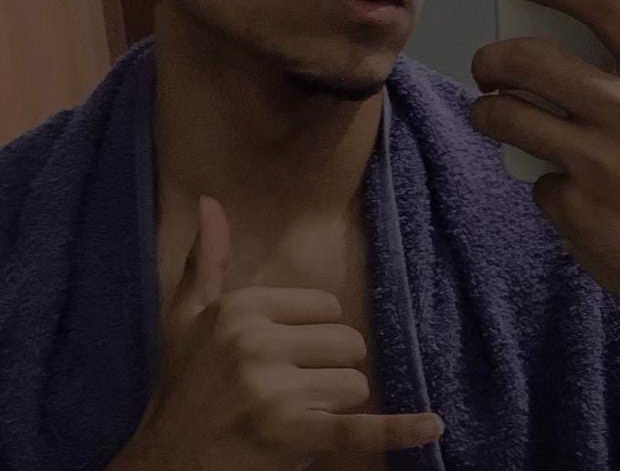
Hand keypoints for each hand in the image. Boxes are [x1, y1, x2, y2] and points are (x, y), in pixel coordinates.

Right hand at [127, 195, 443, 470]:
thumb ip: (207, 258)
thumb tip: (211, 199)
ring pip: (355, 385)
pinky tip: (430, 424)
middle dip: (329, 370)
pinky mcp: (293, 434)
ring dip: (334, 407)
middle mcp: (259, 342)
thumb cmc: (180, 387)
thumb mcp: (184, 317)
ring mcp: (277, 390)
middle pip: (348, 343)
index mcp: (243, 307)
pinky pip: (359, 428)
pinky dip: (398, 429)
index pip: (326, 307)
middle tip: (290, 390)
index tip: (282, 354)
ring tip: (292, 418)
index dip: (312, 334)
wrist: (163, 464)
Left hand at [469, 0, 619, 362]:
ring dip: (487, 112)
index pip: (605, 6)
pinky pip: (535, 179)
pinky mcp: (574, 208)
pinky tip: (572, 195)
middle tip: (486, 66)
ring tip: (492, 115)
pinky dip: (544, 182)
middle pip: (531, 58)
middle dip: (492, 56)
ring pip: (506, 114)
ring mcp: (599, 164)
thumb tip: (574, 43)